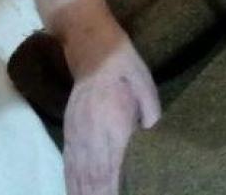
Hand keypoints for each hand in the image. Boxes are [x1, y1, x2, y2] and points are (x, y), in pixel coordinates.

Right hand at [63, 27, 159, 194]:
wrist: (91, 46)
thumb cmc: (125, 67)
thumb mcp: (146, 87)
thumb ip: (151, 118)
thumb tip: (157, 145)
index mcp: (113, 124)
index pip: (112, 169)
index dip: (113, 191)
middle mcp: (92, 134)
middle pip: (93, 178)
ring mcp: (77, 134)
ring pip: (79, 174)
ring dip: (83, 194)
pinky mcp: (69, 131)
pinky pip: (68, 163)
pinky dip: (71, 183)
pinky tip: (75, 194)